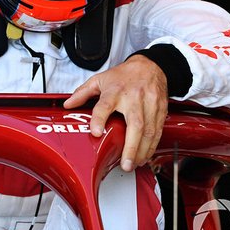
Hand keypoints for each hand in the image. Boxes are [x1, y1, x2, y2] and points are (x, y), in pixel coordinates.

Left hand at [63, 55, 167, 171]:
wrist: (150, 66)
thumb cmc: (124, 75)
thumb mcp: (100, 80)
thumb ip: (83, 93)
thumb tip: (68, 104)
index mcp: (116, 90)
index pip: (106, 105)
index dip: (100, 118)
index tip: (96, 132)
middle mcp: (134, 97)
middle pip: (135, 123)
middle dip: (131, 146)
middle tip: (124, 164)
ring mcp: (149, 104)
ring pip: (149, 130)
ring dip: (142, 150)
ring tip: (133, 164)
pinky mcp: (160, 110)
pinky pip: (158, 130)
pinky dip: (152, 146)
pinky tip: (145, 156)